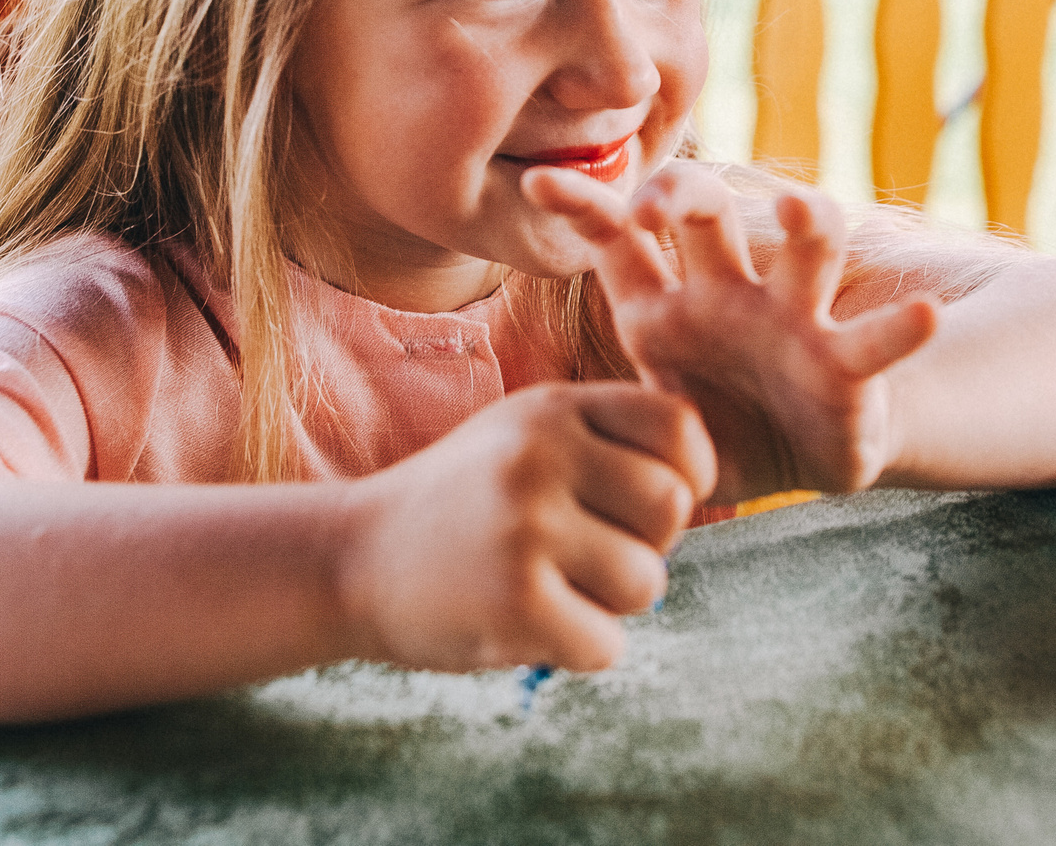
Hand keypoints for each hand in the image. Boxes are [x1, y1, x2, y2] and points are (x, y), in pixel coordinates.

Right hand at [336, 381, 714, 674]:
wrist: (351, 559)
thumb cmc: (461, 502)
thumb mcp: (524, 434)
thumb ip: (606, 439)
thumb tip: (704, 483)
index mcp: (553, 408)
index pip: (680, 428)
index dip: (689, 475)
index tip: (649, 504)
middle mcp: (542, 457)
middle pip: (673, 510)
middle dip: (648, 546)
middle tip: (593, 556)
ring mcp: (527, 528)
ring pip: (646, 582)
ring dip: (612, 604)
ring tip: (554, 589)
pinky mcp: (515, 602)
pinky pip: (607, 643)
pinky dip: (579, 648)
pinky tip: (530, 625)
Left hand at [524, 162, 939, 502]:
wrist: (795, 460)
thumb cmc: (714, 421)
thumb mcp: (646, 416)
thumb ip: (604, 415)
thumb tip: (517, 451)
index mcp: (665, 302)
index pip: (617, 239)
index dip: (582, 206)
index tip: (537, 181)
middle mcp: (729, 290)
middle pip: (708, 212)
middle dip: (685, 193)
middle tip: (667, 209)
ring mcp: (793, 318)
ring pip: (806, 247)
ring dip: (806, 220)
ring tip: (801, 209)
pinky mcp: (846, 364)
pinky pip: (875, 342)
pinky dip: (902, 331)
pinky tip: (925, 318)